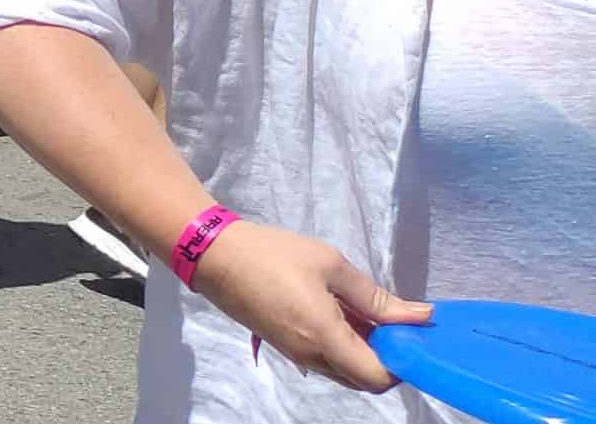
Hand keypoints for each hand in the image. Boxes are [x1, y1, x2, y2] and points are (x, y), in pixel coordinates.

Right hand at [188, 221, 429, 393]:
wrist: (214, 256)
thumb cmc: (274, 255)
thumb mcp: (330, 265)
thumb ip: (376, 296)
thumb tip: (422, 316)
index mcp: (325, 338)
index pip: (379, 377)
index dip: (404, 363)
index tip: (411, 333)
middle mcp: (312, 358)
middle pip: (364, 380)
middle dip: (387, 358)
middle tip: (393, 321)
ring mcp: (296, 355)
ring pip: (345, 371)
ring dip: (365, 352)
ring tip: (367, 313)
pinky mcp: (286, 347)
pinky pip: (326, 360)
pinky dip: (344, 346)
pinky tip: (343, 313)